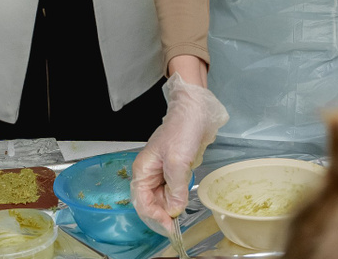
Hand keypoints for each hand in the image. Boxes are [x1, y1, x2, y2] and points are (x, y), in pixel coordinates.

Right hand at [130, 76, 227, 233]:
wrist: (195, 112)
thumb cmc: (182, 131)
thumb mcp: (178, 162)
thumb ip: (175, 189)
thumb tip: (174, 209)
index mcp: (143, 170)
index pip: (142, 202)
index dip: (154, 216)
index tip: (169, 225)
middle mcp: (149, 173)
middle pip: (150, 203)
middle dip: (162, 214)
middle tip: (176, 225)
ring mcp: (161, 172)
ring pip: (162, 199)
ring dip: (170, 207)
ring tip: (181, 212)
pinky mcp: (173, 171)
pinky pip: (172, 191)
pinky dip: (177, 199)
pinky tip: (183, 200)